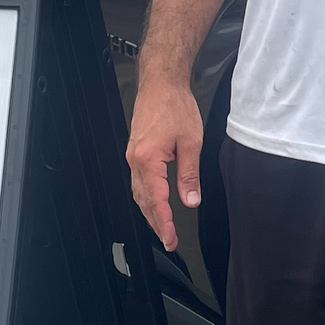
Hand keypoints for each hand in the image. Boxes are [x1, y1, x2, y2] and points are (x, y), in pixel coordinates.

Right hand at [126, 66, 203, 251]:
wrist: (161, 83)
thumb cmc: (174, 105)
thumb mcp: (191, 142)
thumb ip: (189, 174)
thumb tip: (191, 200)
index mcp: (148, 160)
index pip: (157, 201)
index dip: (165, 224)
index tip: (172, 239)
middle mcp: (136, 160)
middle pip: (144, 201)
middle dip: (156, 224)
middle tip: (168, 240)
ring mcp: (133, 156)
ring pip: (139, 193)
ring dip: (150, 212)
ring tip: (162, 227)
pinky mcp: (136, 151)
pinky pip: (139, 181)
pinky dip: (146, 197)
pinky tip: (154, 202)